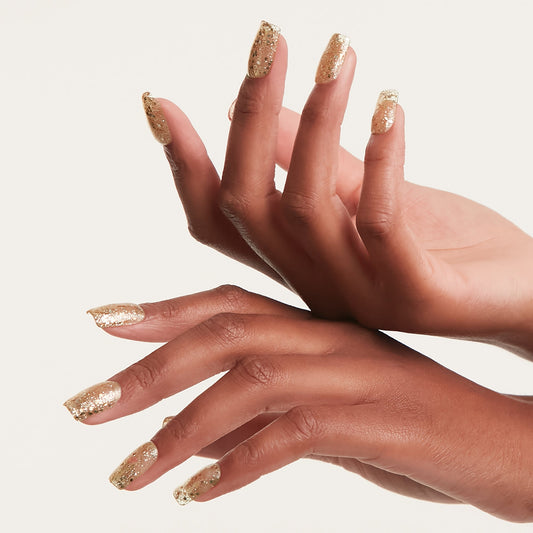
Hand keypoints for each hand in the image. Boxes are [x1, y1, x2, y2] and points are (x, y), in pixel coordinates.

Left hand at [66, 286, 532, 521]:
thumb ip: (267, 420)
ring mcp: (351, 376)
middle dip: (149, 369)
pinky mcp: (373, 421)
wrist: (503, 438)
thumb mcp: (332, 417)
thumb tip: (196, 447)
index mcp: (317, 329)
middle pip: (224, 336)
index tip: (104, 320)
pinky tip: (196, 496)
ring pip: (248, 384)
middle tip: (87, 406)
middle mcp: (327, 341)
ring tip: (128, 472)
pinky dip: (235, 468)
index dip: (164, 310)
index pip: (228, 305)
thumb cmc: (413, 424)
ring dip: (179, 429)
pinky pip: (288, 437)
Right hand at [145, 25, 532, 356]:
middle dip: (248, 118)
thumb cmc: (443, 244)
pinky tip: (388, 108)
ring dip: (316, 121)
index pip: (220, 222)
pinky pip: (381, 224)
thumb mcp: (369, 195)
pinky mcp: (414, 298)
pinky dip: (380, 160)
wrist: (516, 298)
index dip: (184, 167)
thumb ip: (317, 164)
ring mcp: (359, 296)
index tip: (159, 103)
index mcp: (297, 261)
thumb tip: (263, 114)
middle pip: (248, 204)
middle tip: (266, 40)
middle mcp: (313, 282)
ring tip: (337, 56)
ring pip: (307, 206)